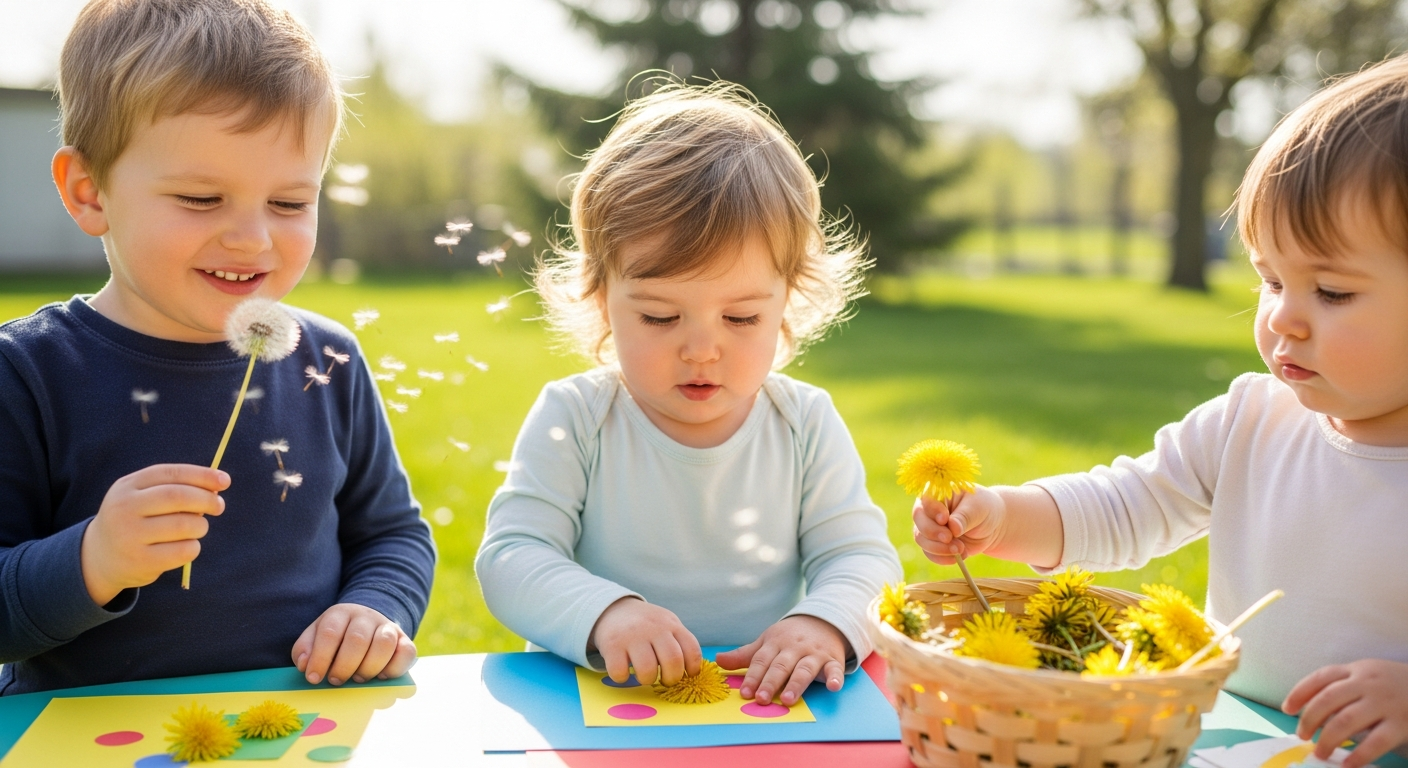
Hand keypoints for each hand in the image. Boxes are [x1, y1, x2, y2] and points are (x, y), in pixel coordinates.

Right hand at [81, 464, 229, 604]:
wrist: (100, 557)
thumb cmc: (135, 519)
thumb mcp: (142, 497)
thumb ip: (174, 487)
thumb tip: (217, 485)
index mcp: (127, 486)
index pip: (171, 474)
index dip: (202, 475)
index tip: (225, 481)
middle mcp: (124, 508)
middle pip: (178, 497)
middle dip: (206, 499)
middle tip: (219, 506)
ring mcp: (129, 536)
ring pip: (184, 525)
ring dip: (201, 525)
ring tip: (197, 527)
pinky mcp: (140, 562)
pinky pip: (183, 551)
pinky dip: (194, 547)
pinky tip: (187, 546)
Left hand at [292, 604, 415, 685]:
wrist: (367, 621)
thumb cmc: (337, 636)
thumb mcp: (316, 636)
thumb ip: (305, 649)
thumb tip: (304, 664)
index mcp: (340, 613)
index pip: (330, 632)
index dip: (320, 657)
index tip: (314, 678)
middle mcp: (366, 617)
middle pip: (357, 639)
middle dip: (344, 666)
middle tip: (336, 680)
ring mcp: (388, 627)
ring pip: (384, 644)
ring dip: (369, 667)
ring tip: (358, 678)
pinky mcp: (404, 640)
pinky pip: (407, 652)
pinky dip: (394, 668)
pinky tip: (381, 676)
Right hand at [588, 597, 701, 686]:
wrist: (613, 608)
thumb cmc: (646, 624)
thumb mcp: (666, 624)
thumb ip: (679, 642)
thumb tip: (691, 672)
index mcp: (671, 624)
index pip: (692, 649)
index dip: (693, 668)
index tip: (687, 675)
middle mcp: (654, 628)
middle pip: (672, 661)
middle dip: (671, 679)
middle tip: (665, 680)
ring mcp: (632, 636)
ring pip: (647, 670)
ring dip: (647, 680)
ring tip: (644, 676)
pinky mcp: (612, 645)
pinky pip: (621, 672)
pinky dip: (623, 678)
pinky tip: (624, 670)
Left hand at [715, 615, 847, 705]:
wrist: (823, 620)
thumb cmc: (790, 637)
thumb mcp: (766, 642)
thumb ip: (744, 655)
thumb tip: (717, 661)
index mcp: (775, 643)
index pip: (761, 661)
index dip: (752, 676)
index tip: (745, 693)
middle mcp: (794, 648)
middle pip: (780, 666)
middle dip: (770, 682)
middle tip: (761, 699)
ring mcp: (814, 653)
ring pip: (804, 669)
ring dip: (796, 684)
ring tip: (787, 699)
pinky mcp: (832, 660)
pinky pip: (834, 669)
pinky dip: (835, 678)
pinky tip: (833, 687)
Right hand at [912, 485, 1004, 564]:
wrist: (991, 525)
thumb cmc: (984, 508)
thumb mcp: (979, 508)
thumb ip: (964, 516)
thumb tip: (953, 528)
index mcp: (938, 493)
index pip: (926, 499)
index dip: (932, 510)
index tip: (945, 519)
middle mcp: (929, 509)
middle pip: (919, 519)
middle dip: (933, 532)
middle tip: (950, 538)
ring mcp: (929, 527)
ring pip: (921, 538)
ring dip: (939, 548)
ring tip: (961, 549)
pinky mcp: (934, 544)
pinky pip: (929, 553)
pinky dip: (942, 558)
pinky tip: (958, 557)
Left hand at [1284, 659, 1407, 767]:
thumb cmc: (1396, 686)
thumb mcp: (1369, 677)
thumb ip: (1345, 688)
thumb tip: (1313, 714)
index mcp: (1357, 670)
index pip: (1320, 678)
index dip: (1299, 693)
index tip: (1287, 710)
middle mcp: (1368, 683)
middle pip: (1327, 700)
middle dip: (1309, 720)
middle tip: (1303, 736)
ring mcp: (1386, 703)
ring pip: (1345, 721)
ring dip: (1328, 739)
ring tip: (1320, 752)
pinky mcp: (1402, 724)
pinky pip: (1376, 742)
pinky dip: (1359, 755)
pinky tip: (1348, 764)